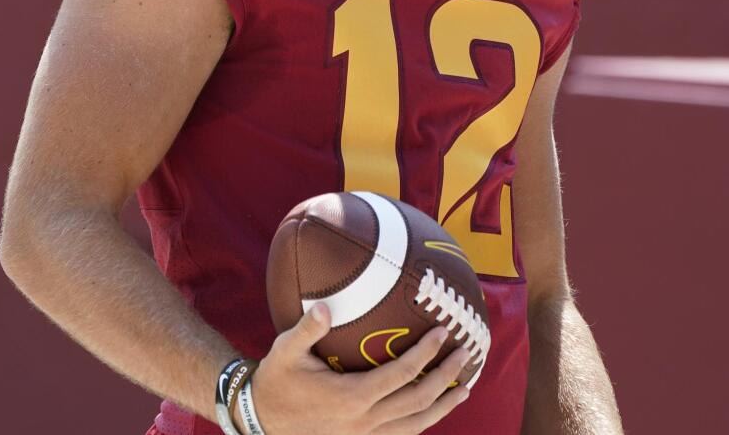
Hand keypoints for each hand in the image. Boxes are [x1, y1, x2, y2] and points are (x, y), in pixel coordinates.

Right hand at [241, 303, 472, 434]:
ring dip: (443, 406)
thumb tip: (322, 306)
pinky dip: (423, 422)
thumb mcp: (285, 351)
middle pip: (417, 401)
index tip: (442, 333)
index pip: (400, 375)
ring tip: (466, 389)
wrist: (262, 420)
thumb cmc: (276, 380)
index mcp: (351, 397)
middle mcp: (364, 421)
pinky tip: (434, 410)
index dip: (425, 355)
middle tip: (466, 354)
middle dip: (446, 378)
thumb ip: (307, 329)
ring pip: (415, 425)